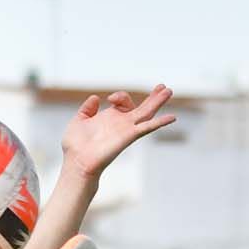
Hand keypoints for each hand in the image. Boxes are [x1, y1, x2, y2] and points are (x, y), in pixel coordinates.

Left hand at [61, 84, 175, 179]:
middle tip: (163, 87)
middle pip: (141, 108)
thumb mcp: (79, 121)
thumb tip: (95, 97)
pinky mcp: (129, 136)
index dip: (121, 96)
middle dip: (152, 97)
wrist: (77, 161)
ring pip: (147, 114)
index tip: (110, 99)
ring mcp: (126, 129)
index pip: (124, 102)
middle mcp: (121, 123)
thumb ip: (87, 109)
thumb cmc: (76, 146)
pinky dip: (159, 123)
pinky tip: (172, 117)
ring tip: (169, 91)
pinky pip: (147, 128)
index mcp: (110, 118)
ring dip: (158, 102)